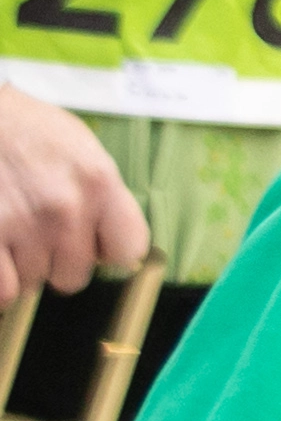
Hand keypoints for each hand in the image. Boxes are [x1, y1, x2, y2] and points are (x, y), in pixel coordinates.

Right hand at [0, 88, 146, 300]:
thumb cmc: (20, 129)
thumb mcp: (77, 146)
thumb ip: (100, 194)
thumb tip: (111, 248)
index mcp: (98, 181)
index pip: (127, 251)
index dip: (105, 252)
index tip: (89, 243)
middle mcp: (64, 206)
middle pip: (73, 275)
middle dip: (52, 260)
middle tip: (31, 230)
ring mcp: (22, 223)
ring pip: (32, 281)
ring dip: (18, 264)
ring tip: (6, 225)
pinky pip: (4, 291)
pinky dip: (0, 282)